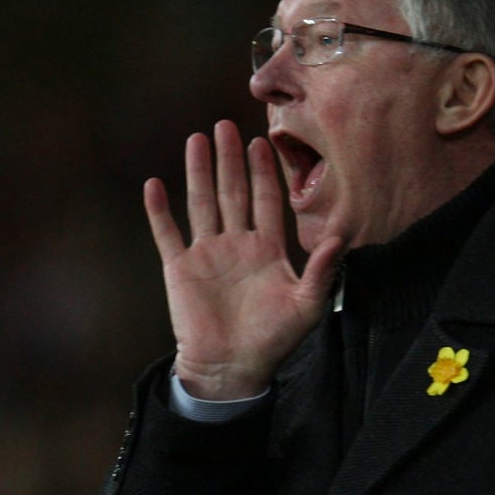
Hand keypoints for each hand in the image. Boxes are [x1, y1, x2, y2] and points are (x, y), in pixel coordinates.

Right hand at [145, 120, 342, 399]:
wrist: (232, 368)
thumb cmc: (273, 339)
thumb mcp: (307, 305)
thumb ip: (322, 270)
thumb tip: (340, 238)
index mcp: (266, 249)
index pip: (265, 200)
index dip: (263, 171)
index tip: (261, 142)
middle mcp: (236, 243)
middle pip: (232, 192)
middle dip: (229, 159)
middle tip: (225, 125)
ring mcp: (206, 253)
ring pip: (201, 202)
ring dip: (198, 172)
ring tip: (196, 140)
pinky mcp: (180, 268)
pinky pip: (167, 233)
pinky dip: (159, 210)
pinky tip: (154, 184)